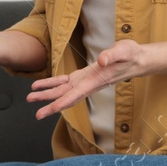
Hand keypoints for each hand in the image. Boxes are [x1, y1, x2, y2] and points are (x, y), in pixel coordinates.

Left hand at [27, 39, 145, 118]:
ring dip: (47, 94)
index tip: (50, 110)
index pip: (76, 95)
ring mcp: (84, 81)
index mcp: (94, 81)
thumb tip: (101, 60)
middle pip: (66, 97)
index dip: (62, 102)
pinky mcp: (83, 75)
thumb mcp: (123, 51)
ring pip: (62, 90)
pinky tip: (41, 85)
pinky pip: (65, 81)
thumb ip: (112, 55)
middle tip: (36, 114)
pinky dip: (52, 83)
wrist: (136, 59)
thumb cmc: (130, 55)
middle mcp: (87, 84)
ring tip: (30, 97)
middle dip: (51, 105)